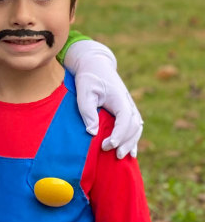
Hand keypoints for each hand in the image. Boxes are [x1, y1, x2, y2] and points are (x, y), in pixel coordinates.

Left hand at [64, 39, 142, 158]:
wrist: (94, 64)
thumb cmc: (88, 77)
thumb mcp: (84, 91)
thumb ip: (87, 110)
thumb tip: (92, 132)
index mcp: (120, 98)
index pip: (124, 120)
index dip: (118, 135)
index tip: (108, 145)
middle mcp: (129, 103)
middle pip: (134, 127)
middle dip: (126, 142)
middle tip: (115, 155)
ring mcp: (130, 106)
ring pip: (137, 128)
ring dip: (131, 143)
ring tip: (123, 157)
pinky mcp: (126, 109)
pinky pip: (134, 126)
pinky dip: (133, 139)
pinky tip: (130, 152)